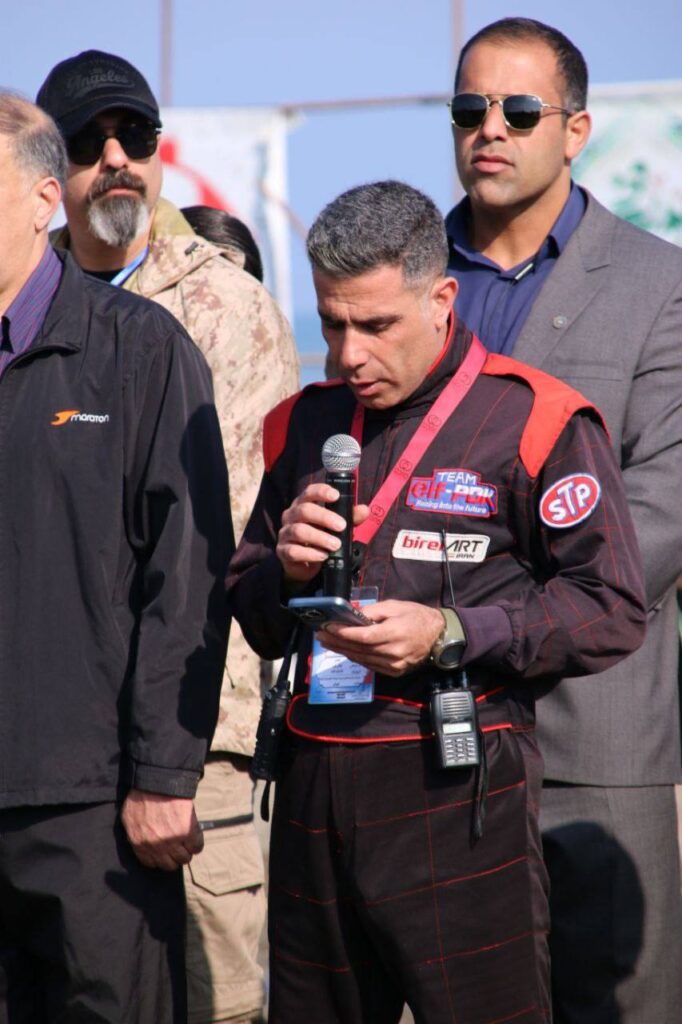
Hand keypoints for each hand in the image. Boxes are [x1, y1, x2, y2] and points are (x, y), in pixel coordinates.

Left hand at [121, 789, 203, 870]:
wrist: (158, 782)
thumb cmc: (141, 795)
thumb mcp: (129, 817)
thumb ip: (134, 833)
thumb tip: (140, 839)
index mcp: (140, 844)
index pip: (152, 864)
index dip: (160, 858)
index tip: (165, 852)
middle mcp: (156, 847)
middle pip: (169, 865)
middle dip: (174, 857)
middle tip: (178, 846)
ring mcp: (172, 841)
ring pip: (184, 859)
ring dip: (187, 851)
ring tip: (187, 841)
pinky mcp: (187, 832)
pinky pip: (197, 847)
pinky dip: (197, 843)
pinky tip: (194, 835)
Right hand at [276, 482, 368, 583]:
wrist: (306, 564)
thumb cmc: (321, 538)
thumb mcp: (337, 527)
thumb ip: (350, 518)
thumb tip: (365, 510)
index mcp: (303, 505)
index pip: (308, 492)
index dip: (321, 492)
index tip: (336, 496)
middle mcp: (291, 516)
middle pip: (304, 510)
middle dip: (324, 517)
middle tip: (342, 526)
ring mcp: (285, 533)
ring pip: (299, 531)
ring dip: (320, 537)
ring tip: (336, 545)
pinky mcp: (283, 551)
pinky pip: (293, 551)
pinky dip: (310, 554)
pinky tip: (323, 556)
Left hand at [318, 600, 444, 676]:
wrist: (439, 636)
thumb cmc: (416, 616)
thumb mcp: (395, 606)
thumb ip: (372, 611)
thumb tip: (351, 614)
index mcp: (395, 633)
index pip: (363, 636)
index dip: (343, 633)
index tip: (327, 628)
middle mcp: (394, 652)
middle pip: (359, 649)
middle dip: (337, 642)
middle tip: (320, 635)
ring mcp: (394, 665)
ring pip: (362, 659)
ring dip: (342, 651)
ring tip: (327, 643)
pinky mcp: (394, 672)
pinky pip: (370, 665)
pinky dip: (355, 657)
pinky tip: (345, 650)